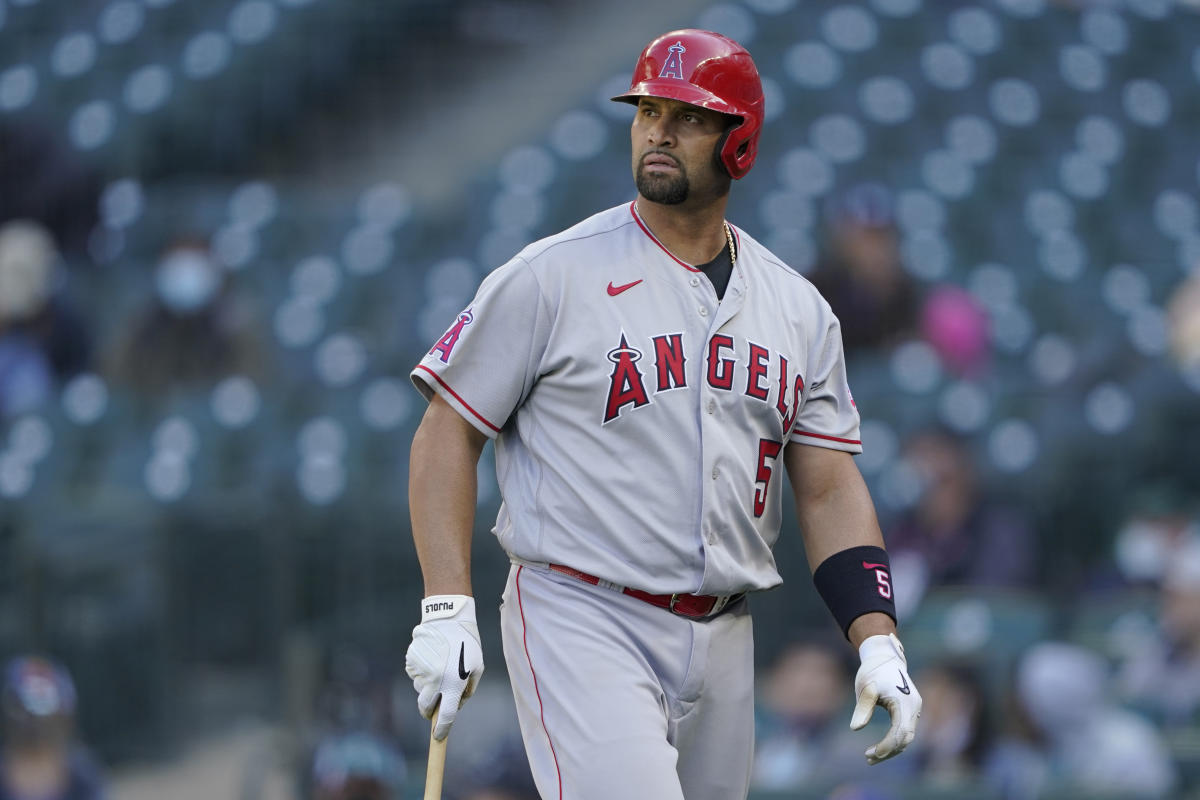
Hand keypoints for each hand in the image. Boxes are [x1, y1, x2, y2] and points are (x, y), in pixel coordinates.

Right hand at [405, 595, 483, 739]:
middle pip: (426, 708)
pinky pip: (416, 675)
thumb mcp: (477, 667)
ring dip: (428, 686)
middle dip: (430, 710)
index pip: (446, 716)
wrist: (447, 619)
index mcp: (453, 684)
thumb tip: (457, 706)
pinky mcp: (411, 662)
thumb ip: (468, 690)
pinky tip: (432, 658)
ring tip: (440, 666)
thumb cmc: (467, 643)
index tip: (438, 737)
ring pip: (420, 689)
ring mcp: (421, 672)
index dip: (442, 730)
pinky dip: (422, 672)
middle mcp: (435, 681)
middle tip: (436, 704)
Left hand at [850, 633, 920, 764]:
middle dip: (888, 751)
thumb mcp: (865, 688)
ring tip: (870, 756)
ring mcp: (915, 709)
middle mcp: (914, 707)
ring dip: (891, 748)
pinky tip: (880, 747)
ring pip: (907, 736)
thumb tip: (855, 728)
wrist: (885, 657)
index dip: (887, 746)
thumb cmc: (873, 671)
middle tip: (868, 758)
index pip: (900, 732)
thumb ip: (863, 708)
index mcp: (905, 702)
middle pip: (906, 738)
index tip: (870, 754)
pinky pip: (906, 730)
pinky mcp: (911, 710)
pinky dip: (894, 740)